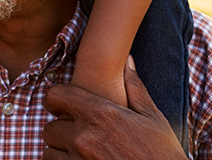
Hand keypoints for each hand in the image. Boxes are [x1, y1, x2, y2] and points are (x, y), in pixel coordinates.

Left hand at [42, 58, 186, 159]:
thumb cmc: (163, 155)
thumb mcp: (153, 119)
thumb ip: (135, 87)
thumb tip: (127, 60)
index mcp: (101, 114)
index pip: (56, 95)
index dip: (56, 99)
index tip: (61, 105)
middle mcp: (85, 137)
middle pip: (50, 128)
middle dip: (60, 130)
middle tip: (75, 134)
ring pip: (49, 152)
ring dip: (59, 152)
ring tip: (76, 152)